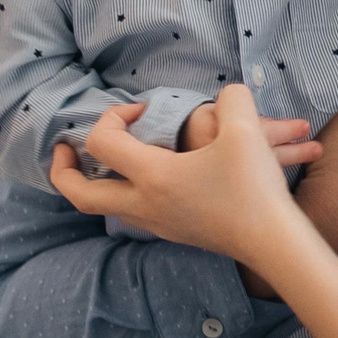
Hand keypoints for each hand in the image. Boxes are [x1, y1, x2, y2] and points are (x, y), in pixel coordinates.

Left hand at [51, 92, 322, 285]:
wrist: (274, 242)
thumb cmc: (253, 187)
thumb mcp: (245, 129)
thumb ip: (232, 98)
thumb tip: (228, 95)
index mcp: (152, 176)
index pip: (102, 141)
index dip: (113, 115)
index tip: (141, 109)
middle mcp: (145, 204)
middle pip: (80, 194)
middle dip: (63, 169)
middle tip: (64, 149)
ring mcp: (157, 223)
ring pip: (106, 207)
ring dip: (97, 182)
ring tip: (107, 161)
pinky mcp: (174, 233)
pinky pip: (133, 212)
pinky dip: (126, 192)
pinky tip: (149, 176)